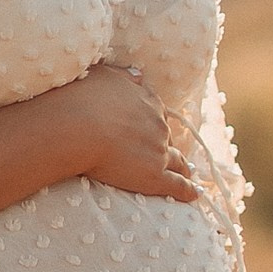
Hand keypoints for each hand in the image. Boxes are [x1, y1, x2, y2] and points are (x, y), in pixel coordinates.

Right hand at [40, 61, 198, 202]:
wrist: (77, 127)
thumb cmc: (82, 99)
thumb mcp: (104, 76)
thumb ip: (124, 77)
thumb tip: (140, 75)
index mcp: (148, 101)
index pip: (157, 115)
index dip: (156, 125)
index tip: (157, 131)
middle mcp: (158, 125)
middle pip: (167, 138)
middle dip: (169, 146)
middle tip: (172, 154)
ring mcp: (159, 151)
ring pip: (178, 161)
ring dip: (184, 167)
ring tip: (189, 174)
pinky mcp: (155, 176)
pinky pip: (178, 185)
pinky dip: (188, 191)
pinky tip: (195, 195)